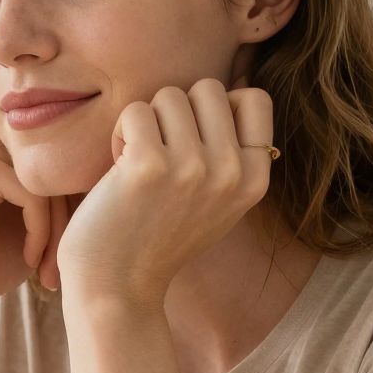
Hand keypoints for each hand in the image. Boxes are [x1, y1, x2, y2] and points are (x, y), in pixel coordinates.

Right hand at [0, 120, 66, 325]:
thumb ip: (68, 192)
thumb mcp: (43, 222)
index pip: (70, 160)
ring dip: (58, 231)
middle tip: (61, 267)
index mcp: (10, 140)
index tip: (77, 251)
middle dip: (71, 222)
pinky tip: (30, 259)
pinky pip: (34, 195)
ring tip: (49, 267)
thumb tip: (119, 172)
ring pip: (52, 183)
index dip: (84, 207)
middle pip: (63, 168)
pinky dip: (40, 233)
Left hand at [55, 79, 274, 310]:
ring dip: (146, 123)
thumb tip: (237, 85)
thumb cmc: (159, 237)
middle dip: (177, 112)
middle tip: (160, 151)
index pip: (255, 97)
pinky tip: (117, 169)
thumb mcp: (219, 200)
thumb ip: (234, 152)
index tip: (194, 139)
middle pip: (208, 88)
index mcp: (255, 179)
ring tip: (138, 163)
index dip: (219, 106)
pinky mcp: (149, 165)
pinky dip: (120, 133)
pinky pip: (134, 111)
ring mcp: (192, 167)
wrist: (118, 288)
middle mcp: (231, 171)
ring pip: (169, 96)